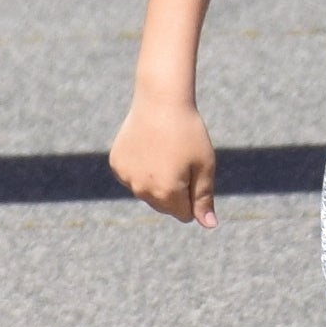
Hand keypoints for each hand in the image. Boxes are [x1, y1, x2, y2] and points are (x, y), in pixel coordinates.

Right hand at [105, 96, 216, 225]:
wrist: (160, 100)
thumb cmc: (188, 132)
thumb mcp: (204, 166)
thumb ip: (204, 199)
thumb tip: (209, 225)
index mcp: (167, 193)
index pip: (184, 215)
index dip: (193, 196)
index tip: (194, 173)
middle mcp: (142, 190)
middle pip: (164, 206)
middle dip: (175, 191)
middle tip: (180, 160)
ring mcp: (126, 178)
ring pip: (147, 192)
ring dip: (157, 181)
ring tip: (164, 152)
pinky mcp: (117, 164)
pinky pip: (133, 178)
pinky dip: (141, 169)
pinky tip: (148, 148)